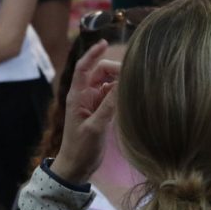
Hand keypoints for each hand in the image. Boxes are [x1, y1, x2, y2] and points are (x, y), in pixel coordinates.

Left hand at [50, 40, 119, 183]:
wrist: (77, 166)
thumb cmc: (81, 148)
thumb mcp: (96, 127)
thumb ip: (109, 105)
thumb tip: (122, 84)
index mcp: (78, 96)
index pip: (84, 68)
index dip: (94, 53)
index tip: (105, 43)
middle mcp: (85, 96)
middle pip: (100, 73)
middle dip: (114, 70)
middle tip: (131, 76)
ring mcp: (93, 103)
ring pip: (108, 84)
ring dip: (119, 81)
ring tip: (134, 83)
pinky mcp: (101, 112)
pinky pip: (112, 96)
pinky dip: (120, 93)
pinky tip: (131, 95)